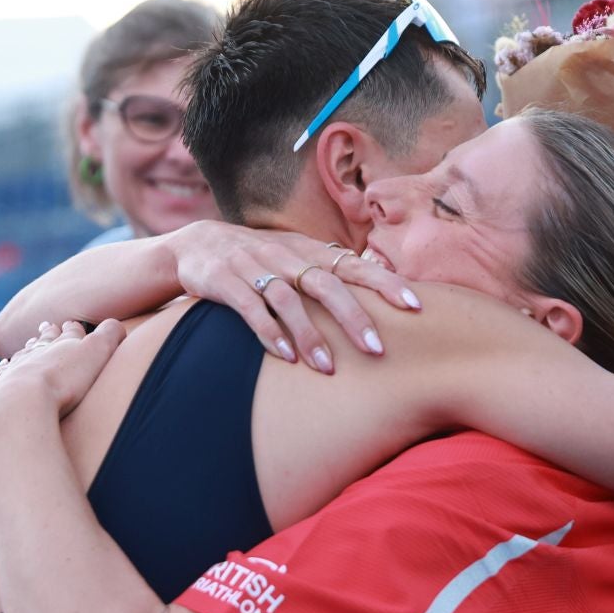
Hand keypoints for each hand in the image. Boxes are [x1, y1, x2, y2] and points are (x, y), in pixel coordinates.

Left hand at [0, 319, 125, 431]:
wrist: (21, 403)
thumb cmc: (63, 380)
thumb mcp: (97, 353)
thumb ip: (110, 335)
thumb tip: (116, 324)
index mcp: (61, 345)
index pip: (69, 333)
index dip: (73, 329)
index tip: (71, 323)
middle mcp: (35, 354)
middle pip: (43, 341)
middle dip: (47, 334)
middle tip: (46, 326)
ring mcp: (13, 371)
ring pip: (20, 356)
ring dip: (25, 351)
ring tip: (27, 345)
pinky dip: (2, 372)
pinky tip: (2, 370)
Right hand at [167, 221, 419, 372]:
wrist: (198, 244)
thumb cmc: (260, 258)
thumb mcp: (296, 256)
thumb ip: (332, 270)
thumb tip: (380, 284)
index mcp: (309, 250)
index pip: (354, 265)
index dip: (385, 283)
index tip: (415, 306)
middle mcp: (285, 256)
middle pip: (326, 284)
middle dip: (353, 317)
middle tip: (377, 349)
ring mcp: (254, 267)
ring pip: (288, 300)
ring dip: (309, 335)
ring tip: (327, 368)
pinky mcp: (225, 281)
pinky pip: (250, 308)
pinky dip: (268, 331)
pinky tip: (285, 357)